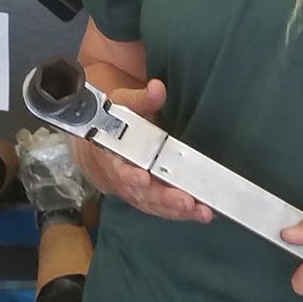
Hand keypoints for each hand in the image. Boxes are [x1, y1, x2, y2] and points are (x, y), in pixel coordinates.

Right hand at [73, 78, 211, 223]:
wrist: (100, 152)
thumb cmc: (112, 127)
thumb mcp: (121, 106)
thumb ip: (140, 100)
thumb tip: (157, 88)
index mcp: (111, 156)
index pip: (118, 169)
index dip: (129, 176)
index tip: (142, 177)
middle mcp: (123, 180)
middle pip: (143, 194)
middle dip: (164, 198)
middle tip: (185, 201)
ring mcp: (137, 193)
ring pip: (156, 206)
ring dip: (178, 211)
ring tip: (202, 212)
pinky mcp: (150, 199)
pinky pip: (165, 209)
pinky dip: (183, 213)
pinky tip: (202, 212)